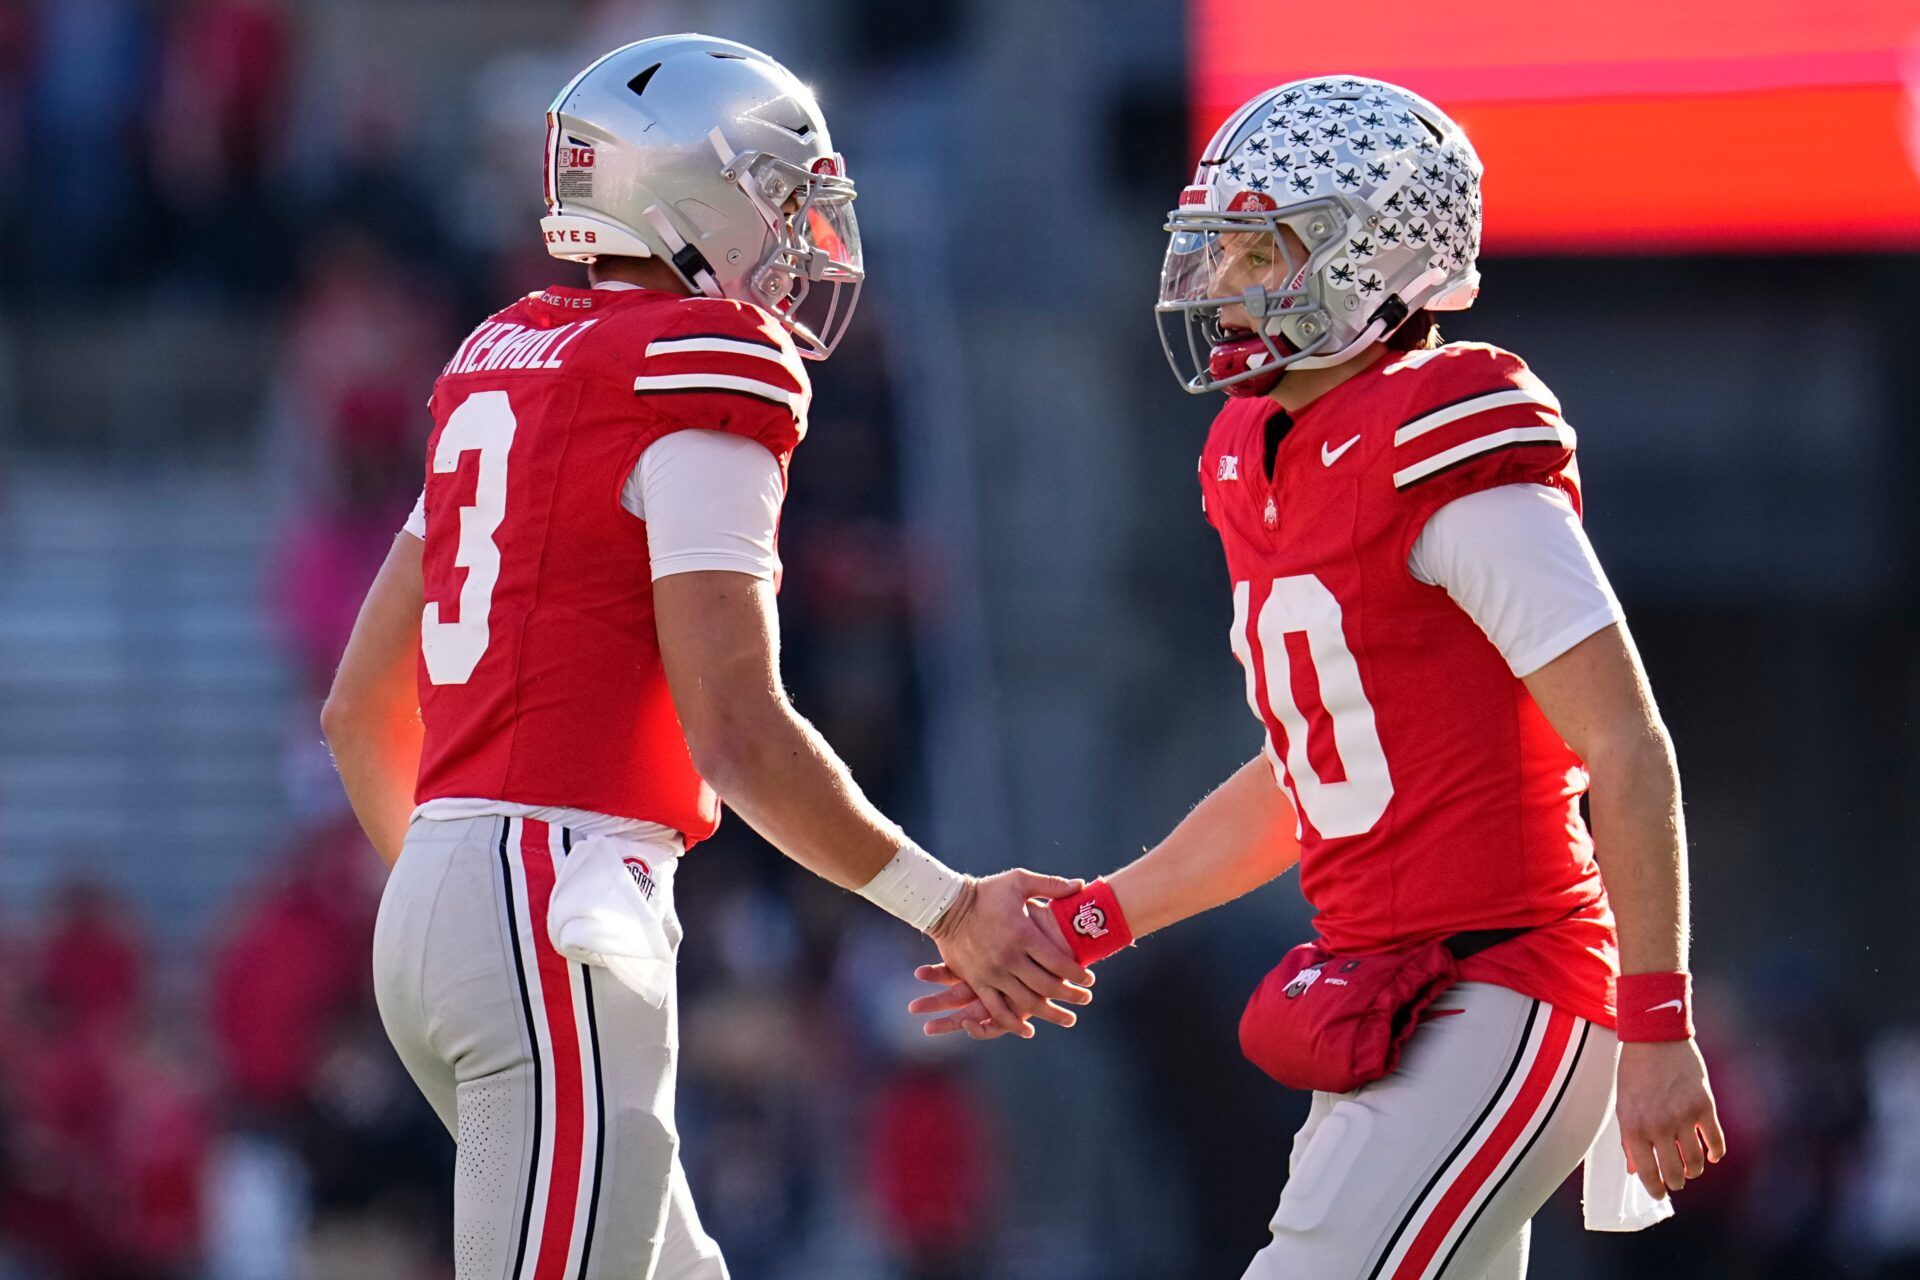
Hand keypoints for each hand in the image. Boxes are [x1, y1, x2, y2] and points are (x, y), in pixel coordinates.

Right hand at [922, 870, 1092, 1038]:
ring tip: (1068, 1019)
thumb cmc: (987, 892)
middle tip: (1086, 999)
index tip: (1090, 979)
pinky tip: (1028, 1030)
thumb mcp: (1019, 880)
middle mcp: (1009, 958)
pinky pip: (996, 1009)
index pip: (1059, 962)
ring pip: (1026, 1003)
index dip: (1078, 974)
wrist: (946, 906)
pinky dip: (1013, 1024)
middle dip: (1071, 996)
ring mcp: (992, 973)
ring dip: (1050, 1014)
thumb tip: (1081, 885)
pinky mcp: (977, 982)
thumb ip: (1051, 885)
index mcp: (1023, 934)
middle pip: (1047, 986)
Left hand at [1615, 1039, 1726, 1199]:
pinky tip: (1712, 1155)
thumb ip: (1629, 1138)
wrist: (1654, 1037)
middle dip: (1676, 1182)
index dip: (1655, 1189)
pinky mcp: (1704, 1107)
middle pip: (1674, 1172)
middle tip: (1676, 1181)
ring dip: (1694, 1170)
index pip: (1646, 1173)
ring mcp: (1683, 1117)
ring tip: (1691, 1169)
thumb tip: (1635, 1169)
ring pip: (1696, 1162)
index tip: (1659, 1194)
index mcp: (1633, 1127)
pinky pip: (1716, 1142)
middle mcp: (1658, 1126)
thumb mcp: (1623, 1105)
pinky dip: (1715, 1153)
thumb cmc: (1634, 1071)